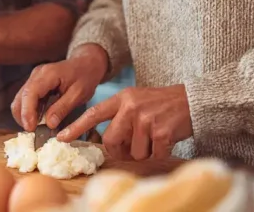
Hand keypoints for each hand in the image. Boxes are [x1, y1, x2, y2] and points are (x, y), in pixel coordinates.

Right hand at [11, 44, 108, 130]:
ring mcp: (34, 78)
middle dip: (23, 117)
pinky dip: (29, 111)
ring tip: (36, 128)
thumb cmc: (85, 77)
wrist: (87, 63)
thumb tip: (49, 124)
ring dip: (25, 115)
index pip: (30, 93)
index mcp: (48, 74)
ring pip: (20, 100)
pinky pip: (26, 99)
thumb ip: (63, 108)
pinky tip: (38, 121)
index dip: (27, 112)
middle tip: (33, 133)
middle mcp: (36, 74)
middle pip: (20, 98)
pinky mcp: (35, 84)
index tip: (30, 128)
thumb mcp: (79, 94)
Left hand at [58, 84, 192, 160]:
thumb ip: (120, 115)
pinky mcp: (161, 132)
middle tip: (134, 145)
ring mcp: (146, 120)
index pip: (94, 113)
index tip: (60, 137)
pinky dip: (160, 152)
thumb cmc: (162, 104)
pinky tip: (166, 138)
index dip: (76, 127)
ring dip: (144, 151)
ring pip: (133, 152)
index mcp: (123, 98)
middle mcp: (131, 107)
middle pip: (111, 141)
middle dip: (120, 150)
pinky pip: (152, 155)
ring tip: (155, 135)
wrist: (192, 100)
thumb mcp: (137, 100)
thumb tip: (107, 142)